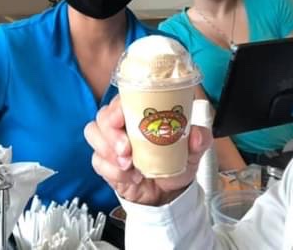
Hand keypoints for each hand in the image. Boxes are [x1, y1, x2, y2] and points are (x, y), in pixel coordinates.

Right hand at [84, 96, 212, 205]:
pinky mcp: (104, 162)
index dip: (117, 107)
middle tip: (126, 150)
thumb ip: (199, 139)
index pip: (121, 100)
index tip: (121, 119)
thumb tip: (196, 135)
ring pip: (93, 135)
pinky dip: (113, 172)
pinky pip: (97, 161)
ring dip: (108, 152)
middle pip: (102, 116)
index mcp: (140, 111)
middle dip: (111, 134)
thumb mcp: (192, 150)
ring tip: (129, 167)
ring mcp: (110, 142)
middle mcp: (122, 123)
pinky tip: (130, 178)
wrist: (167, 192)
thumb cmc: (176, 161)